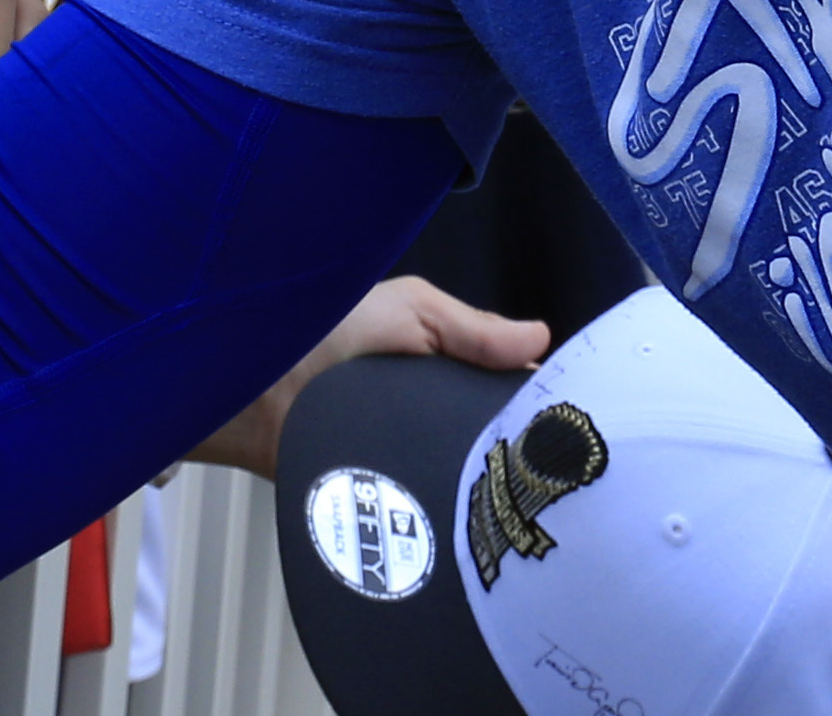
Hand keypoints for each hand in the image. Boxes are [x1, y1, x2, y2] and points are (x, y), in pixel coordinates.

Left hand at [189, 273, 554, 477]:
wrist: (249, 391)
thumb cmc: (319, 330)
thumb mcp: (404, 310)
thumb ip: (469, 327)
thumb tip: (541, 337)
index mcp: (438, 367)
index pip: (505, 389)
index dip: (539, 403)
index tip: (581, 421)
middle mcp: (428, 414)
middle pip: (493, 440)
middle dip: (521, 452)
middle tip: (562, 471)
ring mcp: (409, 457)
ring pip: (467, 479)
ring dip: (489, 487)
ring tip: (529, 501)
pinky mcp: (386, 495)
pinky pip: (429, 509)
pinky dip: (451, 513)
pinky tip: (478, 521)